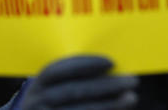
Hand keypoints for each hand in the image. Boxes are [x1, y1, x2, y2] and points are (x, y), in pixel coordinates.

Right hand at [20, 55, 136, 109]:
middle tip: (133, 80)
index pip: (57, 70)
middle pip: (72, 91)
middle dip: (105, 85)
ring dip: (108, 105)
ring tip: (132, 98)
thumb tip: (115, 67)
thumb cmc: (59, 98)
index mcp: (39, 84)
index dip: (84, 64)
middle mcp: (35, 102)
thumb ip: (82, 77)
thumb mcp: (60, 87)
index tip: (111, 62)